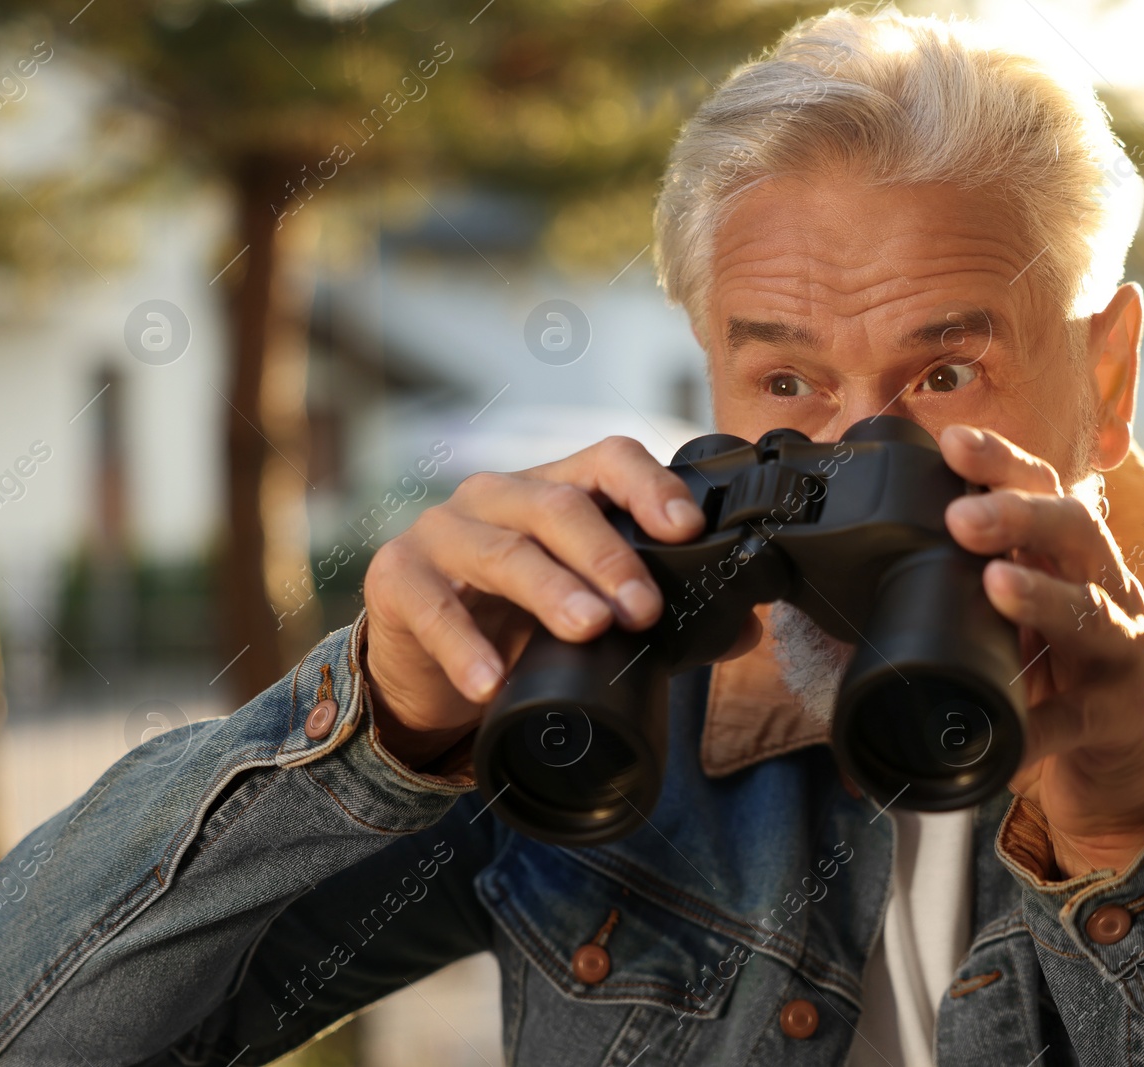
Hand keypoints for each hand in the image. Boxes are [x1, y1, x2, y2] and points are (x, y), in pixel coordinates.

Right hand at [360, 437, 755, 768]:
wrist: (423, 663)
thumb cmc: (515, 621)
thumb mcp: (585, 610)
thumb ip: (657, 615)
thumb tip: (745, 631)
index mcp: (554, 491)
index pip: (606, 461)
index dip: (649, 487)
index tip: (687, 529)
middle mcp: (499, 496)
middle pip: (559, 505)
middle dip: (608, 556)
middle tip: (643, 608)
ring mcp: (443, 531)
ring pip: (504, 549)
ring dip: (551, 589)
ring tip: (588, 629)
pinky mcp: (397, 578)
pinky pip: (434, 608)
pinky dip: (465, 647)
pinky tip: (491, 682)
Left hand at [940, 424, 1143, 878]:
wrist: (1118, 751)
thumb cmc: (1057, 665)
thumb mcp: (1014, 612)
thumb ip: (966, 579)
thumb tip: (868, 556)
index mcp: (1071, 553)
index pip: (1044, 487)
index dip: (1002, 460)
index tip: (951, 442)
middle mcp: (1107, 585)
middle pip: (1078, 529)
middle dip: (1020, 515)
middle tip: (960, 519)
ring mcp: (1124, 647)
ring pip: (1093, 611)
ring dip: (1043, 596)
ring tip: (997, 586)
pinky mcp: (1122, 713)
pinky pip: (1076, 717)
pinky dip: (1039, 724)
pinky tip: (1008, 730)